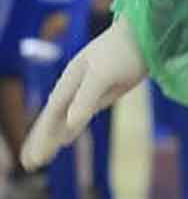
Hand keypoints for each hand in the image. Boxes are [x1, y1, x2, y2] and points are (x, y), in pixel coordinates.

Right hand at [20, 18, 147, 169]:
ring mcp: (89, 88)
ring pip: (66, 117)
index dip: (40, 138)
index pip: (50, 116)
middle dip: (41, 141)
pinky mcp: (105, 88)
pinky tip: (66, 137)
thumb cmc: (123, 52)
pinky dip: (71, 126)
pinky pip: (81, 112)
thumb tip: (66, 128)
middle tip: (30, 165)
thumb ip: (85, 101)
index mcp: (70, 82)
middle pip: (53, 118)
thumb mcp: (102, 76)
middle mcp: (75, 85)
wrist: (146, 33)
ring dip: (54, 136)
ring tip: (44, 157)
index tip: (31, 160)